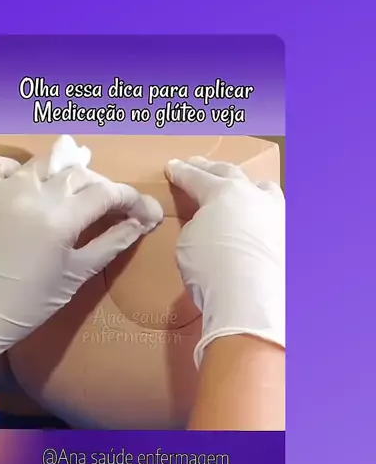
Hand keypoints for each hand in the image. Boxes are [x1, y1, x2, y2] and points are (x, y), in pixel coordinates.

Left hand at [0, 135, 162, 362]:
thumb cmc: (27, 304)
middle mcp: (33, 192)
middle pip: (80, 174)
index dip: (133, 199)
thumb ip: (110, 244)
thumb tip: (139, 224)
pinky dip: (21, 170)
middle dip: (102, 187)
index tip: (147, 212)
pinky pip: (4, 165)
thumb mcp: (74, 276)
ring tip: (74, 190)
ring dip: (67, 172)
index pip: (107, 193)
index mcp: (61, 218)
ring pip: (46, 163)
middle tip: (114, 208)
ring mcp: (3, 187)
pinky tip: (27, 185)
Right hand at [165, 158, 284, 367]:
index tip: (172, 167)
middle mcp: (253, 196)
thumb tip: (211, 226)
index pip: (196, 177)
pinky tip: (260, 224)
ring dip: (249, 188)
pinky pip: (276, 219)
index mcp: (223, 192)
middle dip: (211, 169)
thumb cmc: (212, 269)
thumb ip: (197, 225)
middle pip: (230, 174)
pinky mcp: (290, 239)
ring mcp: (277, 215)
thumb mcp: (187, 243)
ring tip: (242, 189)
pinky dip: (264, 217)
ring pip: (264, 190)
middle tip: (198, 164)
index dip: (181, 173)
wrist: (251, 299)